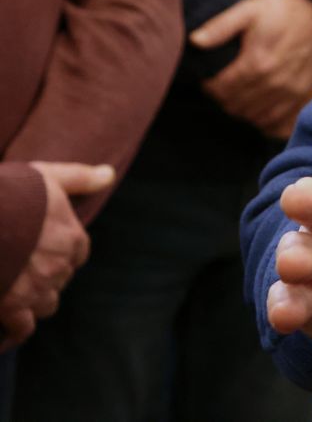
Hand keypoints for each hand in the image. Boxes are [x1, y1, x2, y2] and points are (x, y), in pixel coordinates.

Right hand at [0, 161, 113, 348]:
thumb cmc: (12, 194)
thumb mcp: (49, 177)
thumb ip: (80, 179)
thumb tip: (109, 174)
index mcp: (72, 239)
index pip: (78, 254)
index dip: (63, 252)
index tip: (45, 248)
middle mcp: (59, 267)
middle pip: (60, 279)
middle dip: (45, 274)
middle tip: (22, 266)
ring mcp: (36, 289)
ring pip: (46, 304)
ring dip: (34, 300)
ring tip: (15, 291)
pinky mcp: (11, 307)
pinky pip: (22, 328)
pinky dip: (15, 329)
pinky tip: (6, 325)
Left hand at [195, 0, 311, 137]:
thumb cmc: (282, 11)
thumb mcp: (249, 10)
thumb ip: (220, 27)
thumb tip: (194, 42)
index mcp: (257, 63)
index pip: (221, 90)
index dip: (210, 86)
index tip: (210, 79)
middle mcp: (275, 84)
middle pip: (235, 106)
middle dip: (224, 98)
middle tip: (225, 86)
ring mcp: (293, 95)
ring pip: (255, 118)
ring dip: (243, 110)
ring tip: (242, 94)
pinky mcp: (305, 99)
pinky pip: (278, 125)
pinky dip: (265, 121)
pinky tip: (261, 106)